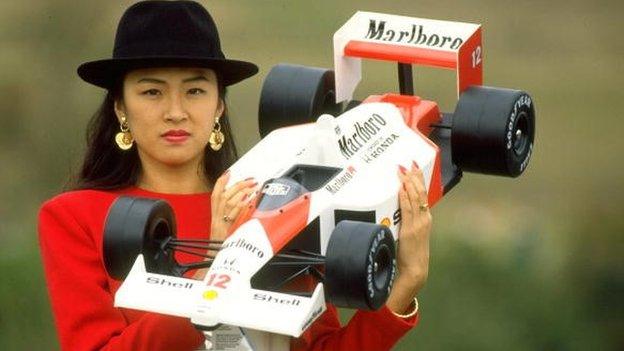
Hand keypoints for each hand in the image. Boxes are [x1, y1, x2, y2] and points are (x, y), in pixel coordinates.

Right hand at [194, 171, 256, 279]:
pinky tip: (250, 200)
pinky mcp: (227, 230)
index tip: (229, 173)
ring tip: (254, 186)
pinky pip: (234, 215)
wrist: (214, 264)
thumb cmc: (221, 249)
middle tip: (251, 179)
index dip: (221, 183)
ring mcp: (221, 225)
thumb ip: (233, 219)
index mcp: (214, 218)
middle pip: (224, 196)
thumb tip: (246, 206)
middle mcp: (216, 219)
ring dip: (243, 192)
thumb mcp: (226, 232)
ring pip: (229, 202)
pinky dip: (242, 206)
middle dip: (238, 185)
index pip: (215, 196)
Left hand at [386, 161, 431, 314]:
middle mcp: (424, 219)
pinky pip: (407, 209)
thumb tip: (398, 213)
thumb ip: (408, 223)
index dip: (419, 181)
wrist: (416, 270)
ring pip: (415, 198)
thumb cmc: (411, 254)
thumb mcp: (413, 235)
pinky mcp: (410, 229)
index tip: (414, 169)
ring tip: (403, 171)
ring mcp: (418, 223)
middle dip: (415, 177)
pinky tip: (401, 188)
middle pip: (420, 193)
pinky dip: (405, 197)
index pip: (423, 195)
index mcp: (425, 219)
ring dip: (409, 183)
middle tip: (409, 164)